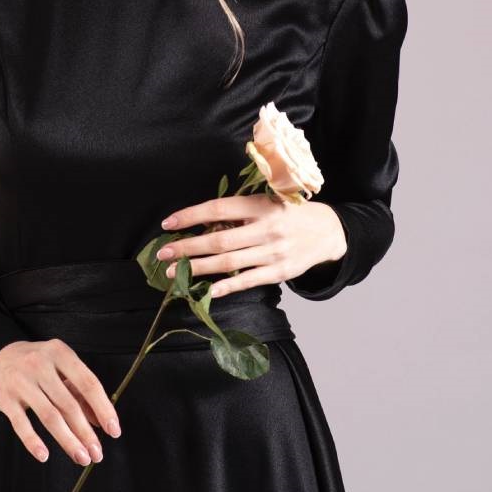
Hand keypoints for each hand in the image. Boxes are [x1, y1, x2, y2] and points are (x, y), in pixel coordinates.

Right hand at [0, 339, 122, 465]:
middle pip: (69, 404)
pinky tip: (44, 456)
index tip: (113, 430)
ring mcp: (21, 380)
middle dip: (86, 433)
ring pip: (49, 416)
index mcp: (60, 352)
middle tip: (97, 454)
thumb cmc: (37, 365)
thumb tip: (100, 421)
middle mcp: (40, 364)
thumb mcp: (60, 367)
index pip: (87, 383)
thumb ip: (80, 391)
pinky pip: (21, 424)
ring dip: (68, 440)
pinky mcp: (5, 398)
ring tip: (81, 456)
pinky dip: (33, 442)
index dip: (103, 408)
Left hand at [156, 195, 346, 298]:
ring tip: (175, 272)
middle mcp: (266, 228)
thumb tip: (203, 221)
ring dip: (199, 268)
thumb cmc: (289, 213)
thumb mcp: (268, 200)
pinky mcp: (281, 272)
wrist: (328, 232)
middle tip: (164, 254)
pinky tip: (209, 291)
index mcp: (260, 205)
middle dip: (188, 247)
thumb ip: (240, 210)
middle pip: (220, 239)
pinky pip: (250, 280)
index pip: (219, 209)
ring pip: (230, 262)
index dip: (191, 216)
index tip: (168, 223)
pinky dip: (228, 286)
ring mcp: (274, 252)